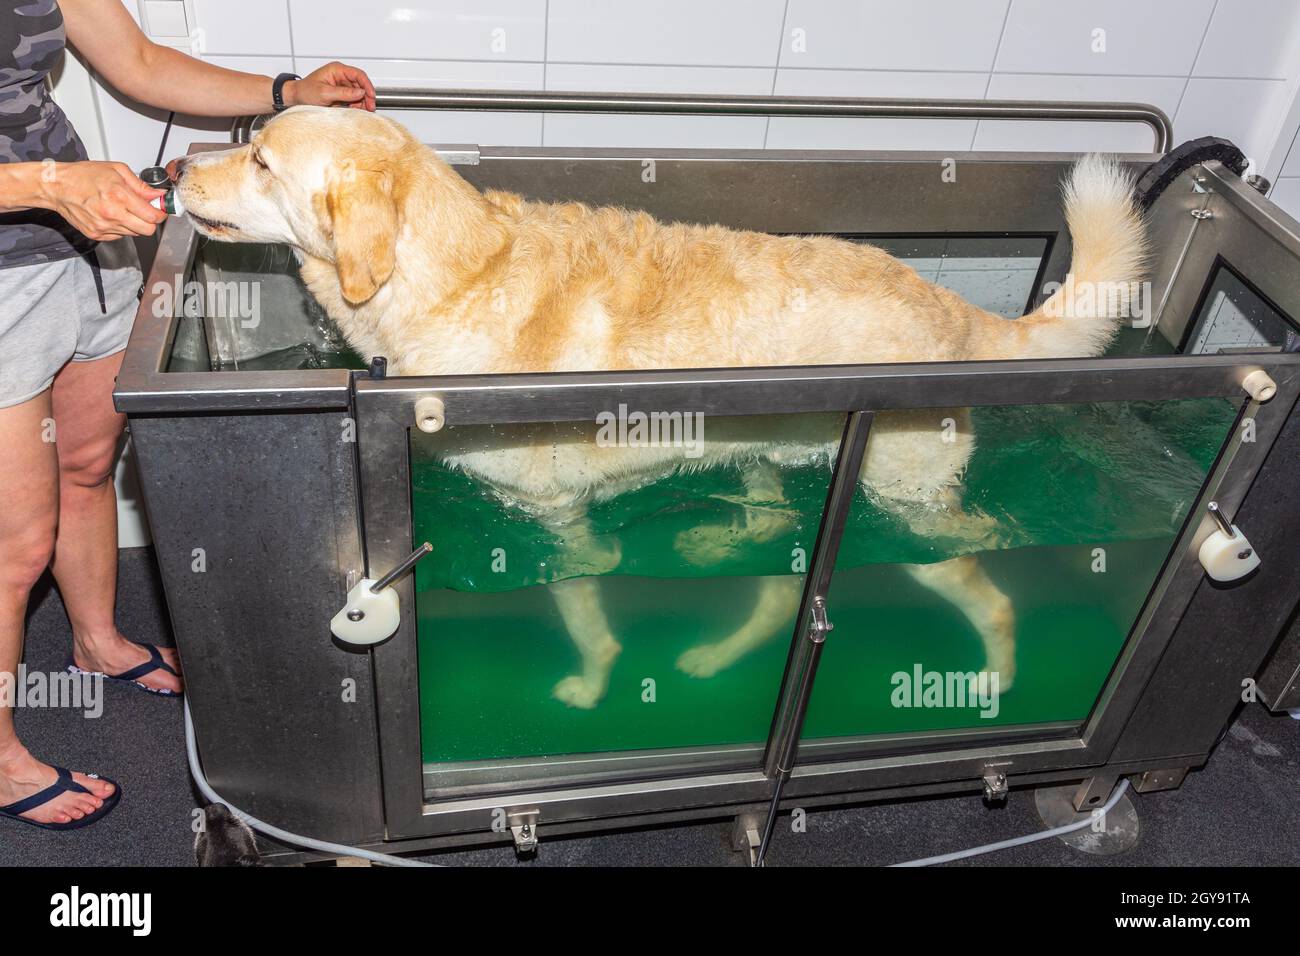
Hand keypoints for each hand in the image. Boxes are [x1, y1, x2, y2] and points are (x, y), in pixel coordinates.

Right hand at [40, 161, 166, 239]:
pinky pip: (119, 236)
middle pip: (147, 230)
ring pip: (134, 233)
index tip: (160, 209)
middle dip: (150, 221)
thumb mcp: (117, 171)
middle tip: (145, 211)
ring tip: (122, 208)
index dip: (161, 213)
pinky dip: (120, 227)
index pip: (153, 216)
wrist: (57, 186)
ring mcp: (103, 227)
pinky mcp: (96, 235)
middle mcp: (112, 214)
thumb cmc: (83, 175)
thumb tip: (159, 195)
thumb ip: (141, 186)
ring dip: (134, 223)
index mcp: (119, 196)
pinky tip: (111, 214)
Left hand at [287, 62, 375, 110]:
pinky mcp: (341, 94)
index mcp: (337, 70)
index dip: (367, 85)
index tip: (372, 96)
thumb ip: (343, 93)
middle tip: (370, 107)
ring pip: (359, 93)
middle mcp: (341, 76)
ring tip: (363, 111)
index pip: (358, 74)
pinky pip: (353, 99)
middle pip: (361, 84)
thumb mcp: (324, 93)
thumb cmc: (305, 92)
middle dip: (367, 96)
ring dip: (362, 102)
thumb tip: (360, 92)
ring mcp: (342, 85)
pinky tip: (355, 110)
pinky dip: (356, 105)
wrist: (295, 98)